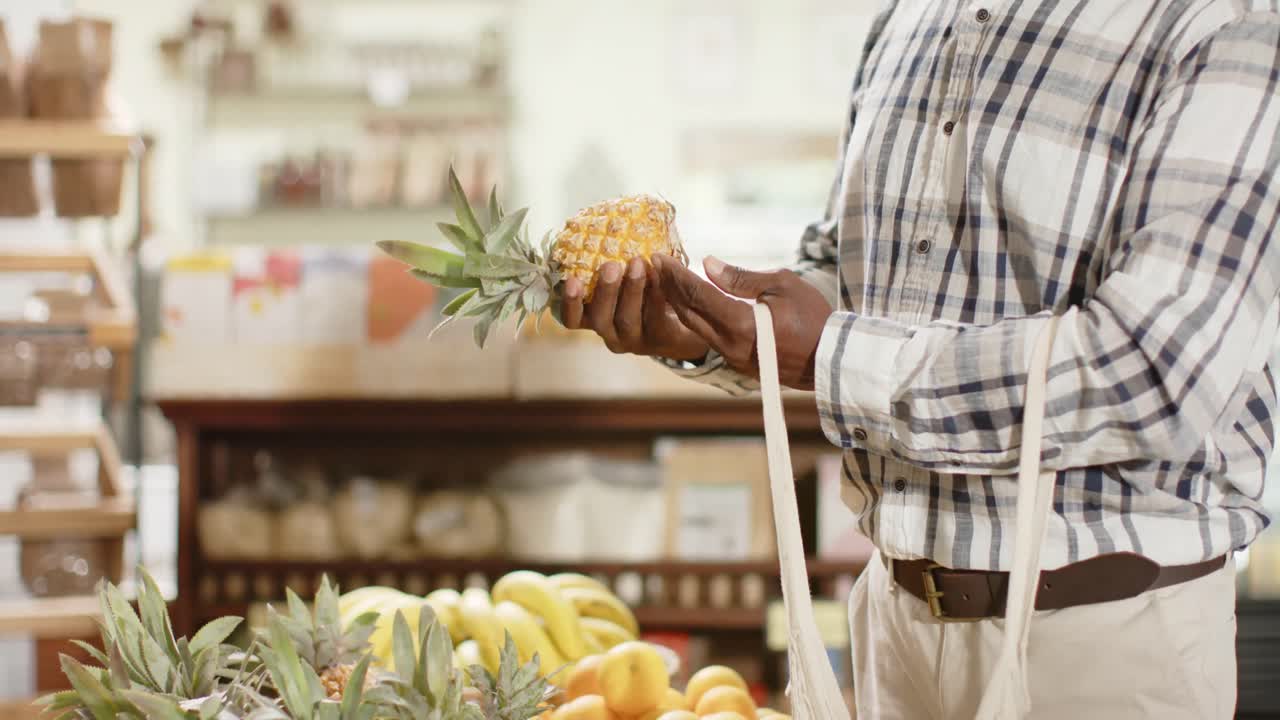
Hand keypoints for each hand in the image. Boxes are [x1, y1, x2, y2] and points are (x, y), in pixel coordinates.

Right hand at [561, 257, 710, 360]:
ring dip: (632, 289)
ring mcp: (634, 340)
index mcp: (595, 318)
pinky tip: (660, 275)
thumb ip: (613, 264)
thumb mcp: (625, 278)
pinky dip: (656, 295)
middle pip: (599, 319)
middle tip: (611, 265)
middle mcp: (610, 333)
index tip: (572, 279)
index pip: (573, 319)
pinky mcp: (659, 340)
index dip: (570, 302)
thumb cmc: (646, 289)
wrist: (685, 319)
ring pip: (627, 319)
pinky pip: (655, 319)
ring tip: (639, 263)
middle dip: (605, 291)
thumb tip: (604, 229)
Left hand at [653, 255, 831, 389]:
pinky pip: (707, 337)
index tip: (659, 257)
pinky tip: (690, 302)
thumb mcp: (782, 285)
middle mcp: (731, 346)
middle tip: (655, 265)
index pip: (698, 295)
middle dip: (669, 288)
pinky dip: (695, 317)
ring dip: (678, 304)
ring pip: (695, 328)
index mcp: (742, 325)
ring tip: (667, 280)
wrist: (831, 359)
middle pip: (688, 313)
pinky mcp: (737, 364)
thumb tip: (708, 264)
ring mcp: (732, 359)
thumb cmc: (813, 316)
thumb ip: (741, 277)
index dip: (676, 275)